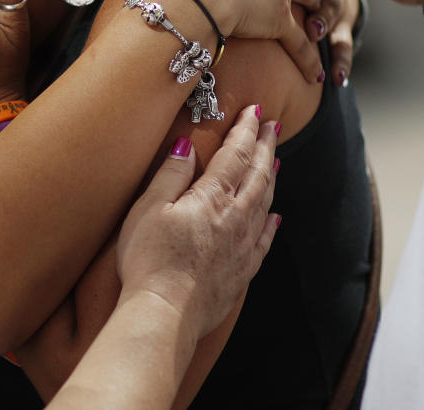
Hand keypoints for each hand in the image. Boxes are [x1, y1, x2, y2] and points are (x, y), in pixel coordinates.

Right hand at [116, 105, 280, 339]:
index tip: (254, 111)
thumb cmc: (150, 259)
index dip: (245, 130)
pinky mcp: (241, 272)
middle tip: (273, 125)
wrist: (166, 311)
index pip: (234, 155)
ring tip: (275, 160)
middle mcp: (235, 218)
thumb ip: (171, 174)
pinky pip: (264, 240)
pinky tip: (275, 218)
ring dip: (271, 177)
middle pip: (257, 174)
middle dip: (265, 146)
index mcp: (212, 198)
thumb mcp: (149, 207)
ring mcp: (242, 246)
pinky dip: (272, 224)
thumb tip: (187, 145)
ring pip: (265, 203)